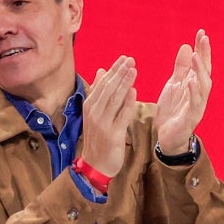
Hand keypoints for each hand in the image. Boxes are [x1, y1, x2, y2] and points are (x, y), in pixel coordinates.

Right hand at [78, 55, 136, 176]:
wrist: (95, 164)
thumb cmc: (98, 138)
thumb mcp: (94, 114)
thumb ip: (99, 92)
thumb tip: (101, 71)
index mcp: (89, 106)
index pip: (102, 83)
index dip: (113, 70)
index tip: (124, 58)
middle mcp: (94, 112)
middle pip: (108, 88)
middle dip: (119, 73)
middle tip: (130, 60)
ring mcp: (103, 123)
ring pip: (114, 99)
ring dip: (124, 83)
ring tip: (133, 70)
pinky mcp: (113, 134)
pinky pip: (122, 116)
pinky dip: (128, 103)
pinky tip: (134, 92)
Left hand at [155, 29, 211, 154]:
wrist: (166, 137)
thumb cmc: (173, 111)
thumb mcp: (174, 85)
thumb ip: (181, 68)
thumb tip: (187, 46)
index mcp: (195, 85)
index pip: (201, 64)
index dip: (202, 49)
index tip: (201, 32)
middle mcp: (199, 94)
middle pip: (205, 71)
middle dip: (205, 55)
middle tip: (203, 39)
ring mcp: (197, 106)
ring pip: (203, 86)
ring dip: (200, 71)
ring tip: (197, 56)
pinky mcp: (191, 118)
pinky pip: (195, 104)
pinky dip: (194, 92)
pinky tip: (191, 82)